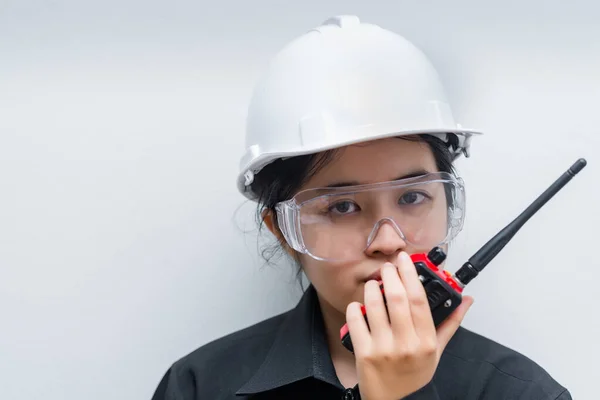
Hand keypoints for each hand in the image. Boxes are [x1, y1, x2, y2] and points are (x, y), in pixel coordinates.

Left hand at [345, 251, 473, 399]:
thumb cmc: (413, 375)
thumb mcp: (436, 351)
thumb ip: (450, 323)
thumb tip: (466, 300)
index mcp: (425, 341)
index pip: (419, 300)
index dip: (411, 274)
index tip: (405, 260)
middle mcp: (406, 344)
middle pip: (397, 298)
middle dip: (390, 275)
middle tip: (388, 267)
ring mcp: (383, 348)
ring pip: (374, 306)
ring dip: (372, 288)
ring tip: (373, 283)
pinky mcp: (363, 353)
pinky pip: (355, 321)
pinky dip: (355, 307)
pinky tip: (359, 304)